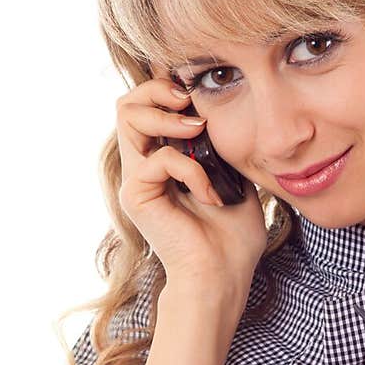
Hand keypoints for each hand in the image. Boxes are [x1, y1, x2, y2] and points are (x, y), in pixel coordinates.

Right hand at [115, 75, 267, 286]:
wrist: (223, 277)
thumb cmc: (233, 238)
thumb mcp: (236, 180)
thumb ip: (223, 148)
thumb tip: (223, 114)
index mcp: (165, 161)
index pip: (151, 106)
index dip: (169, 87)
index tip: (201, 89)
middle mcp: (145, 166)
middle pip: (128, 103)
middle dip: (159, 89)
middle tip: (190, 100)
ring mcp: (137, 180)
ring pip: (128, 116)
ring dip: (167, 115)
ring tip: (197, 129)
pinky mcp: (136, 195)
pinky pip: (160, 159)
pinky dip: (192, 169)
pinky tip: (211, 194)